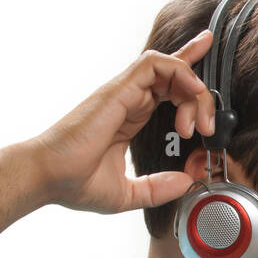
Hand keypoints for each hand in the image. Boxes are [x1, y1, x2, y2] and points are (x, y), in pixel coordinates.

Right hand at [27, 30, 217, 213]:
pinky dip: (180, 74)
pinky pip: (155, 64)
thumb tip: (188, 182)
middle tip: (207, 128)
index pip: (165, 88)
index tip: (209, 84)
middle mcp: (128, 101)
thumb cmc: (75, 184)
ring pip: (169, 68)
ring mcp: (123, 93)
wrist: (48, 179)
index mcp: (131, 118)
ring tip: (199, 123)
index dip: (189, 79)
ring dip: (194, 88)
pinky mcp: (118, 90)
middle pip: (174, 75)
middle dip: (201, 94)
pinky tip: (191, 97)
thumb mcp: (129, 194)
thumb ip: (160, 188)